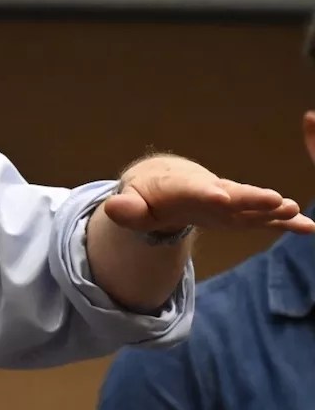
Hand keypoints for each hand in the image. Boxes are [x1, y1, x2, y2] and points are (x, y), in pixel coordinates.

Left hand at [104, 154, 314, 235]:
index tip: (221, 198)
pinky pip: (263, 218)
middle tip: (276, 200)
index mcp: (181, 187)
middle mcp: (210, 191)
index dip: (206, 194)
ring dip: (273, 208)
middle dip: (252, 197)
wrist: (163, 182)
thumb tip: (114, 209)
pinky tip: (308, 227)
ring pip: (251, 204)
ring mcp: (227, 202)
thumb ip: (125, 207)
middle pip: (232, 194)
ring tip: (295, 210)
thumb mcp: (131, 200)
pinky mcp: (238, 213)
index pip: (193, 191)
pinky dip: (285, 222)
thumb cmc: (145, 193)